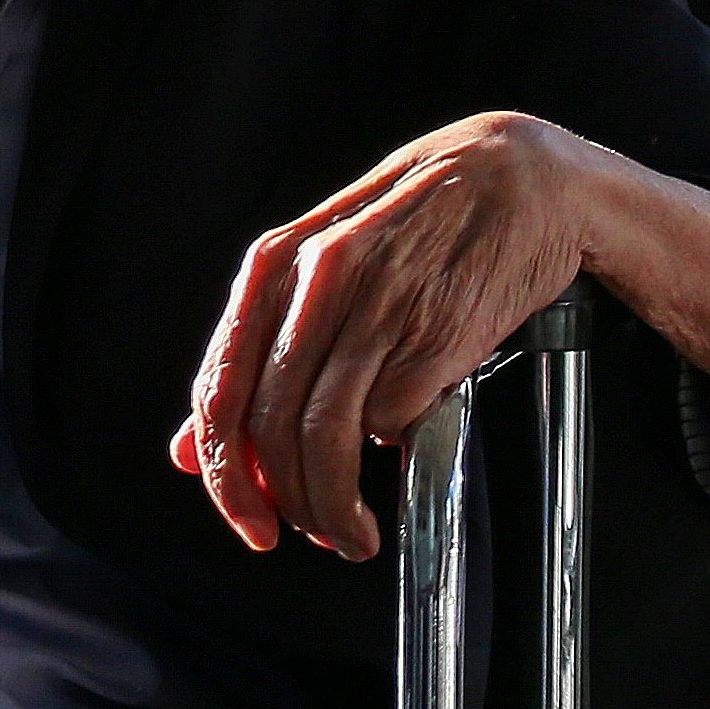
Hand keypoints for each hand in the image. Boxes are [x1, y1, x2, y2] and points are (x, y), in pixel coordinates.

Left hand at [171, 113, 597, 558]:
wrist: (519, 176)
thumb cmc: (418, 221)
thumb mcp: (323, 265)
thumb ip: (257, 350)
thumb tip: (190, 447)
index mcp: (275, 264)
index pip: (220, 390)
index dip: (226, 474)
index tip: (248, 519)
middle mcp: (317, 281)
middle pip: (269, 425)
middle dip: (282, 501)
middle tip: (307, 533)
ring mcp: (379, 306)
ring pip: (327, 437)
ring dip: (333, 505)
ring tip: (351, 530)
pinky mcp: (438, 333)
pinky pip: (394, 421)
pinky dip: (393, 452)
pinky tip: (402, 452)